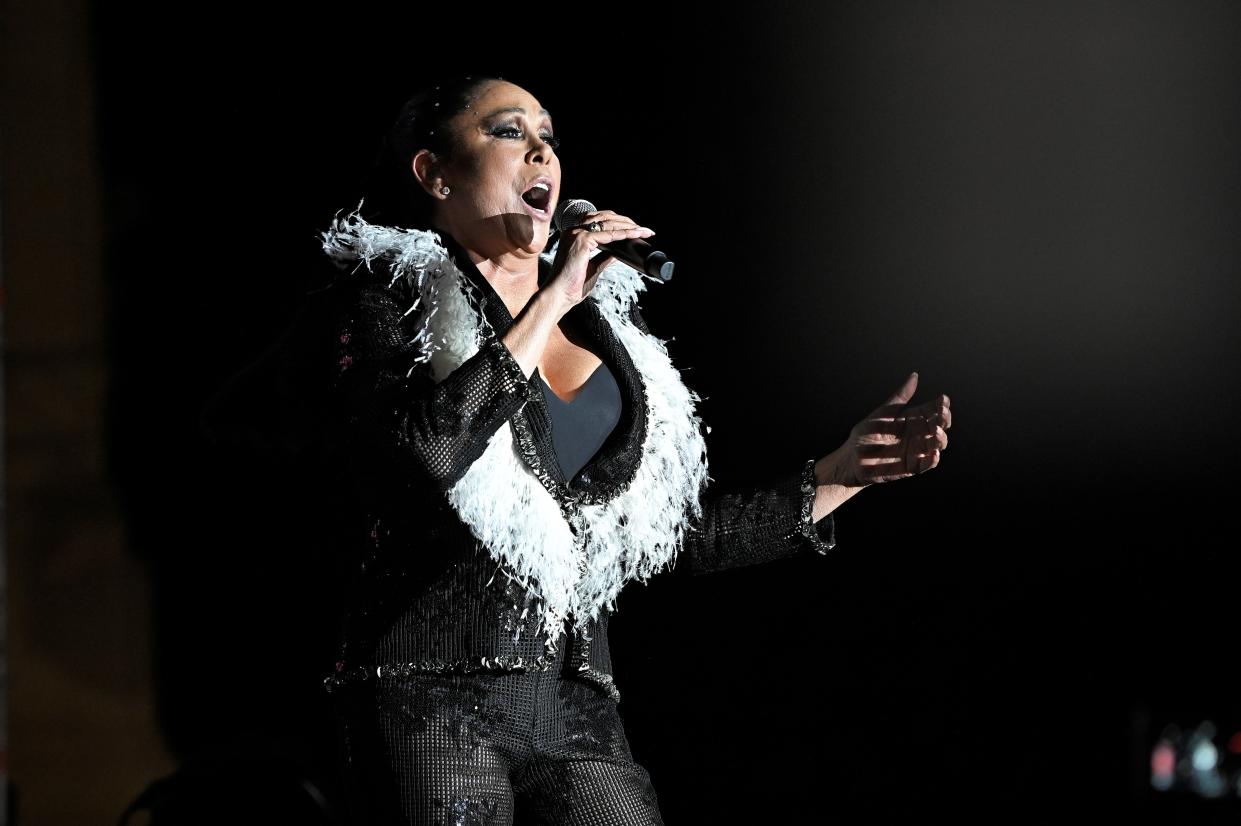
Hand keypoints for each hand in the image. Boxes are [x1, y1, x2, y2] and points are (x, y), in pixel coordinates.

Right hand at [545, 210, 653, 310]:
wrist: (558, 295)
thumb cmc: (571, 286)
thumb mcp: (593, 268)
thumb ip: (604, 257)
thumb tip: (618, 253)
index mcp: (574, 236)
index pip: (598, 222)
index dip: (617, 224)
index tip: (633, 230)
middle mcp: (574, 231)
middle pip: (604, 218)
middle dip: (625, 221)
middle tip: (642, 229)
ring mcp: (577, 234)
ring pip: (607, 223)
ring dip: (627, 225)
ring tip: (642, 231)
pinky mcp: (582, 241)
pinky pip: (608, 235)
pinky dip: (623, 234)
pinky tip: (635, 235)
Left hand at [821, 372, 951, 486]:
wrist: (852, 457)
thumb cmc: (866, 434)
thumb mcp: (883, 412)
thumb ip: (901, 396)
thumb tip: (915, 375)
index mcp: (912, 419)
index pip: (932, 410)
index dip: (941, 405)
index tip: (943, 399)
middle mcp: (918, 434)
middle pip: (939, 426)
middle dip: (944, 419)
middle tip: (942, 413)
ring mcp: (916, 451)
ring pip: (937, 444)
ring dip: (941, 438)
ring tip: (937, 432)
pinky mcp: (911, 467)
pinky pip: (926, 464)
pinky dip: (933, 460)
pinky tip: (934, 453)